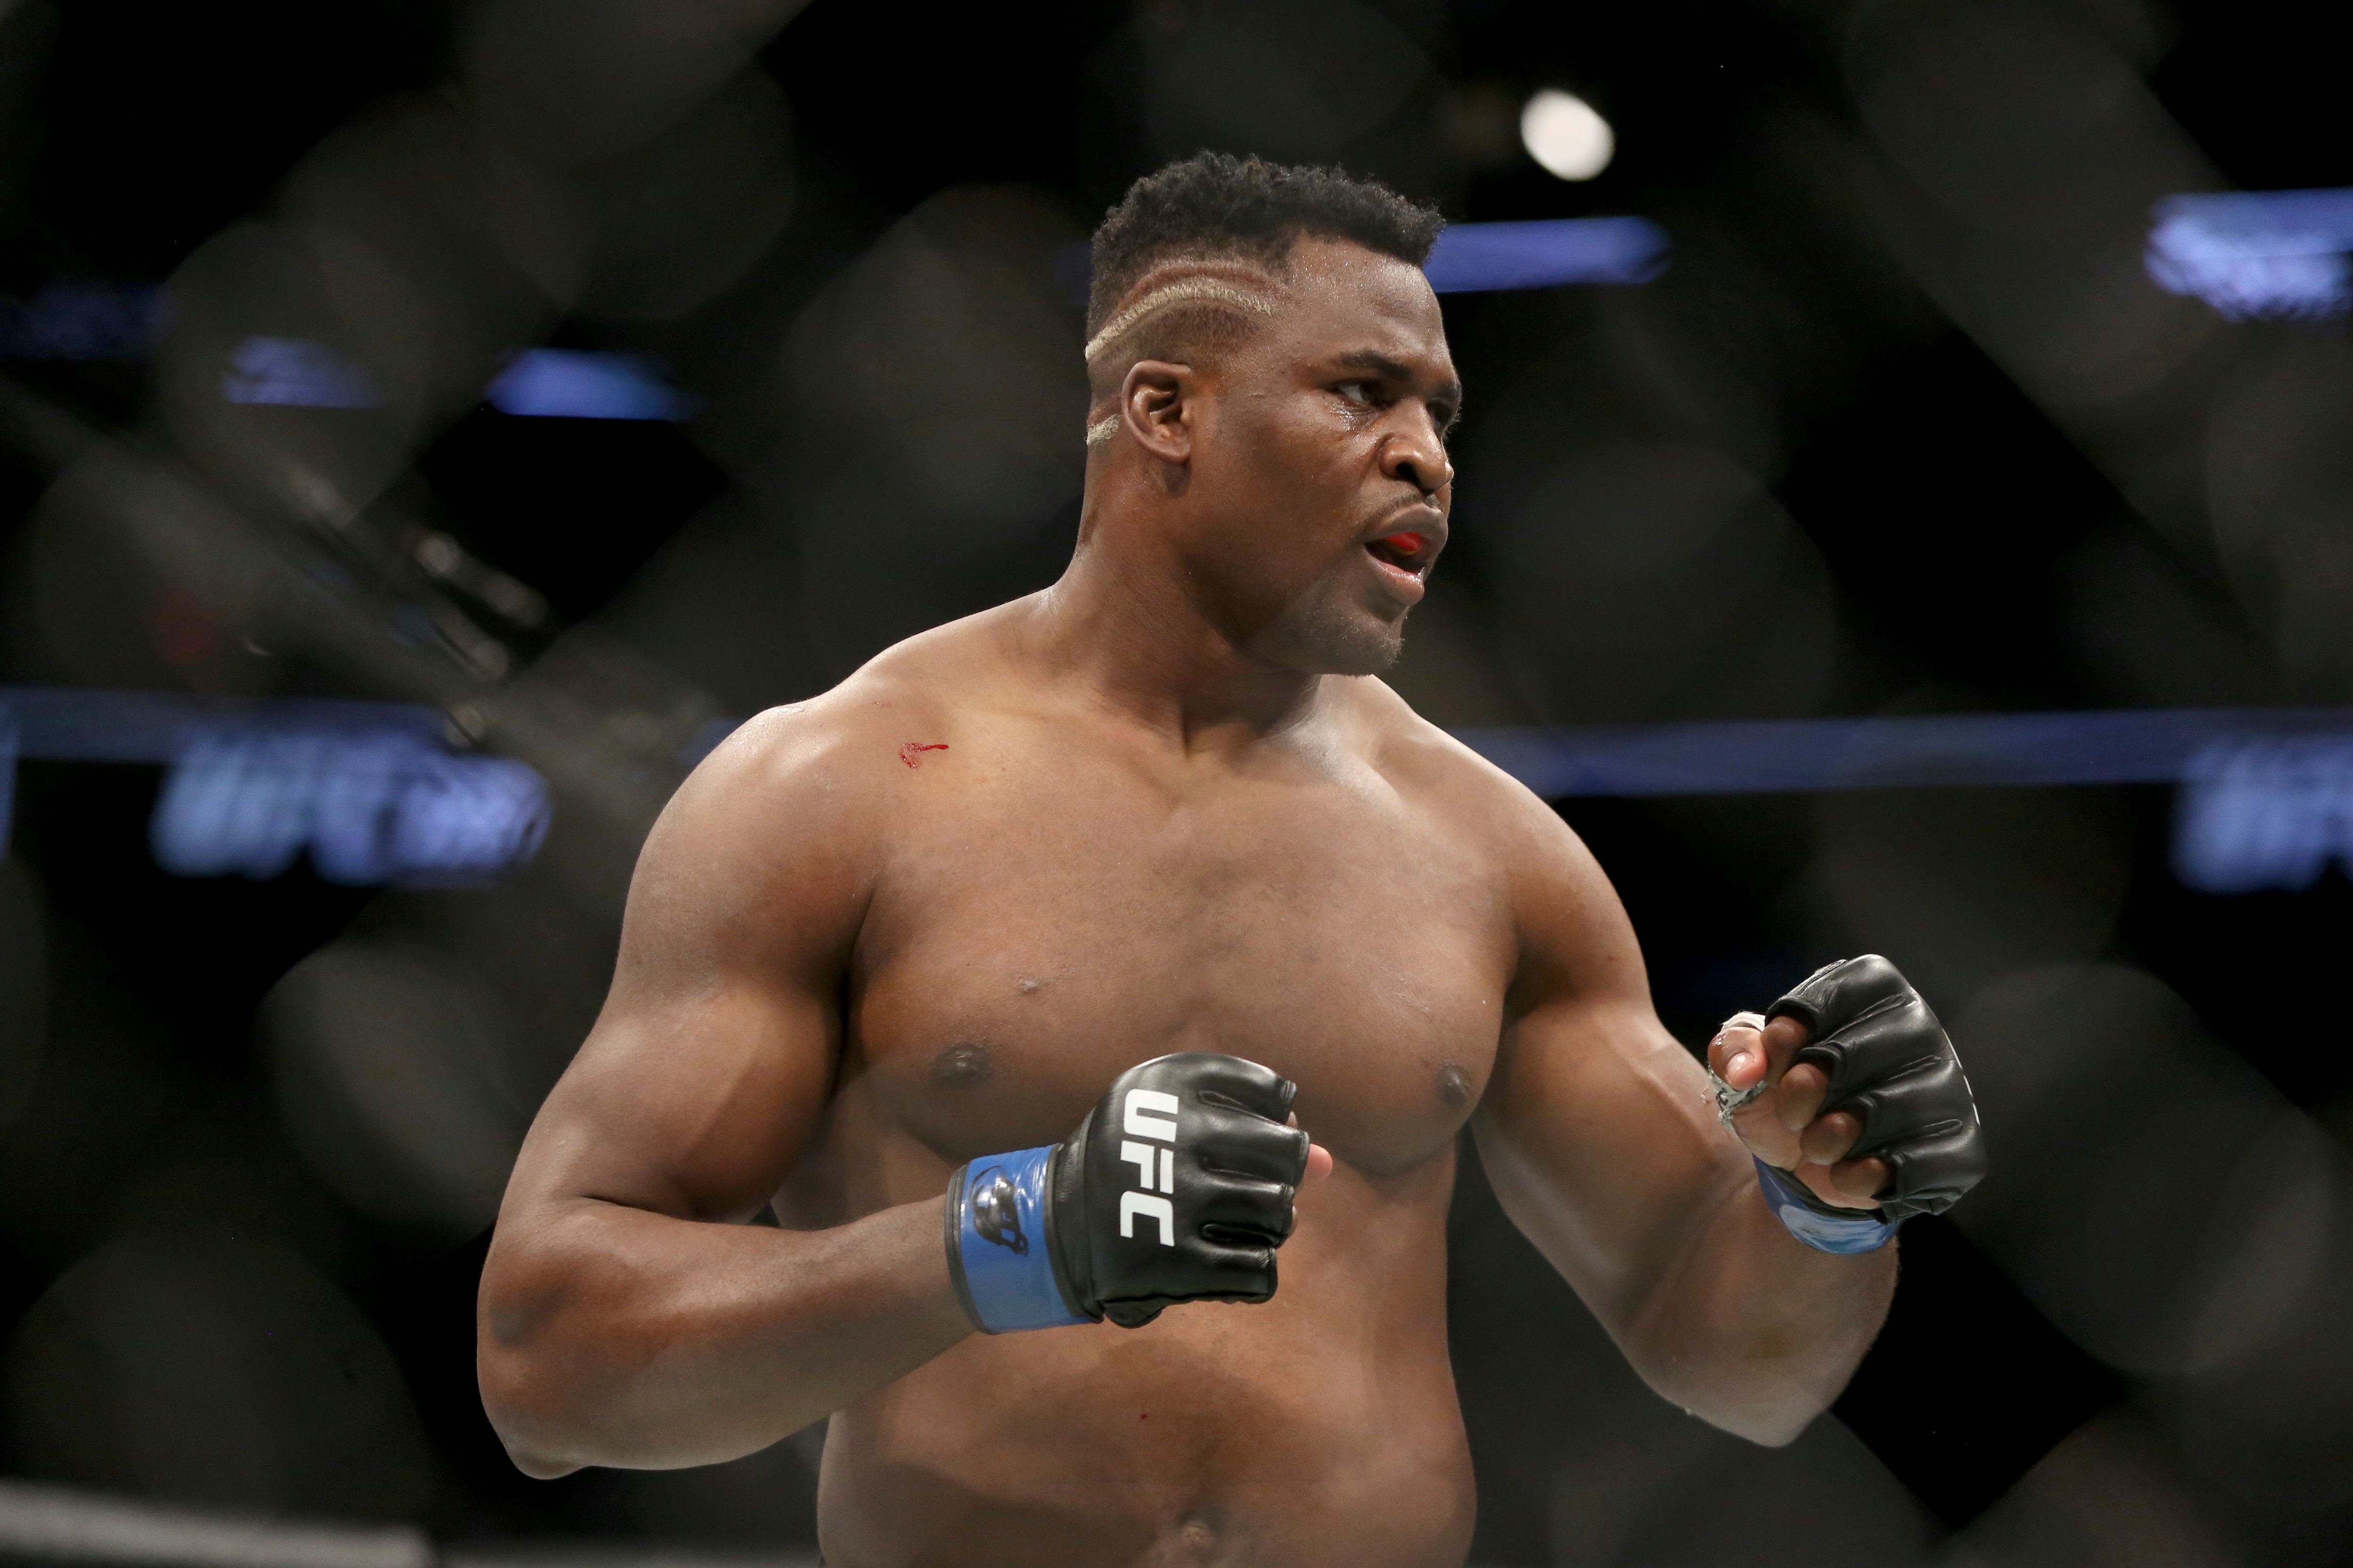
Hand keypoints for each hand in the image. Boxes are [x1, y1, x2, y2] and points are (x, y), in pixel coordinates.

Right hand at [1053, 1053, 1329, 1327]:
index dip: (1276, 1121)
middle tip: (1254, 1188)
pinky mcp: (1168, 1263)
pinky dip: (1254, 1274)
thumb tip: (1328, 1164)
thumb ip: (1257, 1131)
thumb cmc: (1138, 1163)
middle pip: (1286, 1152)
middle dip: (1283, 1176)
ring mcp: (1167, 1198)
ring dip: (1272, 1226)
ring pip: (1280, 1213)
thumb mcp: (1180, 1124)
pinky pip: (1259, 1272)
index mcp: (1164, 1082)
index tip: (1251, 1140)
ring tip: (1240, 1227)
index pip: (1272, 1092)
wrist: (1057, 1225)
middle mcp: (1167, 1132)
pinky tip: (1226, 1266)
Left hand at [1715, 955, 1986, 1225]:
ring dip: (1826, 1138)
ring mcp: (1947, 1087)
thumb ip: (1733, 1046)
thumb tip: (1745, 1068)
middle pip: (1846, 1055)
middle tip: (1790, 1114)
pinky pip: (1908, 1166)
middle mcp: (1920, 1028)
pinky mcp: (1959, 1148)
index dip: (1783, 1040)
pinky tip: (1843, 1173)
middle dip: (1799, 1092)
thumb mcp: (1747, 1062)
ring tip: (1816, 1143)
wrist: (1813, 1160)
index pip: (1824, 999)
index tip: (1769, 1067)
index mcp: (1874, 991)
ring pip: (1879, 1111)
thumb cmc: (1786, 1091)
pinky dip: (1857, 1177)